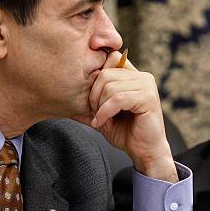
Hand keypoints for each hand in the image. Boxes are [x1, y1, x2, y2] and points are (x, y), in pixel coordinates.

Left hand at [73, 51, 177, 181]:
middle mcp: (142, 76)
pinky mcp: (148, 98)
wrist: (145, 152)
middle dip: (94, 95)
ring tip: (100, 119)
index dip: (95, 75)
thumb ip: (86, 104)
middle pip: (106, 73)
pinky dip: (105, 112)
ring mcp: (147, 86)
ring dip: (100, 106)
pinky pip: (118, 99)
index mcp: (133, 75)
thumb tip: (61, 98)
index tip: (90, 99)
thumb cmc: (126, 133)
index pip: (110, 58)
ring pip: (110, 87)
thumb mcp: (101, 115)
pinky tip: (102, 123)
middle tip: (94, 113)